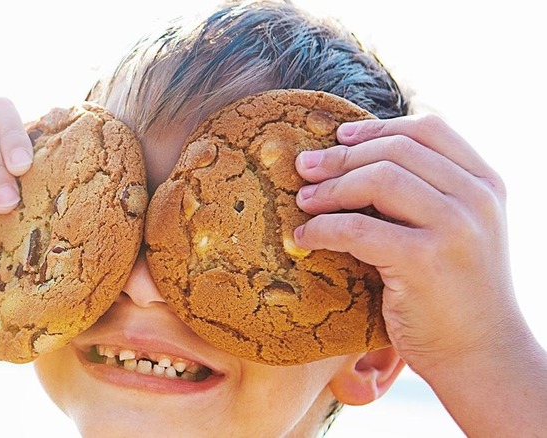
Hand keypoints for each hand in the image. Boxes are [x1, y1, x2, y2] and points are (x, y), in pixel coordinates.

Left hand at [292, 114, 518, 375]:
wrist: (480, 354)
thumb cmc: (454, 292)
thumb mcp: (457, 231)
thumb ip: (428, 193)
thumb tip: (357, 157)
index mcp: (485, 183)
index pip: (429, 129)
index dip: (378, 127)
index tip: (339, 137)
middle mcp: (476, 198)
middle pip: (396, 151)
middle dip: (342, 157)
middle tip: (305, 168)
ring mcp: (455, 229)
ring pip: (377, 181)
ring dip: (330, 189)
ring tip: (303, 201)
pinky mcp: (425, 262)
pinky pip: (358, 229)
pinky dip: (323, 228)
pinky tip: (305, 237)